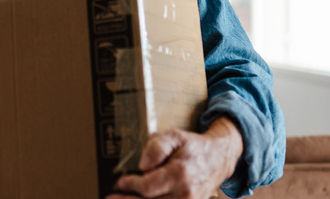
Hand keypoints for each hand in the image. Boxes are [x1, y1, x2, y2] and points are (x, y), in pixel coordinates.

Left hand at [106, 117, 242, 198]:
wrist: (219, 158)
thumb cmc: (194, 147)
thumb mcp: (175, 137)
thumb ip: (157, 147)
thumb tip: (142, 165)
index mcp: (180, 175)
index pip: (149, 187)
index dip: (132, 186)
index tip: (121, 182)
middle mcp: (185, 194)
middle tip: (110, 198)